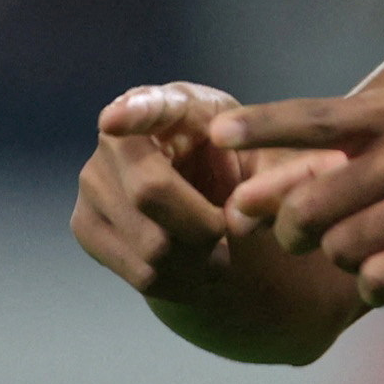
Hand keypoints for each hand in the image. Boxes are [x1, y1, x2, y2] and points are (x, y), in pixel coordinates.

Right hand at [71, 82, 345, 304]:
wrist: (219, 212)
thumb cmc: (253, 171)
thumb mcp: (283, 165)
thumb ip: (295, 173)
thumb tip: (298, 186)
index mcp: (179, 105)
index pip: (152, 103)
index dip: (135, 112)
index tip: (117, 120)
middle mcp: (122, 134)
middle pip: (150, 191)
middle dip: (200, 225)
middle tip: (229, 235)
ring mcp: (95, 179)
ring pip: (149, 241)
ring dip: (196, 259)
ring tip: (219, 249)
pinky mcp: (85, 223)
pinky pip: (138, 270)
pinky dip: (179, 280)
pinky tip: (195, 265)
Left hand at [214, 87, 383, 307]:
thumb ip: (341, 155)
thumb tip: (253, 196)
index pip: (317, 115)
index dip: (263, 125)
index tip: (215, 132)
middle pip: (312, 204)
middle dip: (294, 231)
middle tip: (306, 236)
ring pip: (343, 250)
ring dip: (344, 259)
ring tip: (373, 247)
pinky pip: (380, 281)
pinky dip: (375, 284)